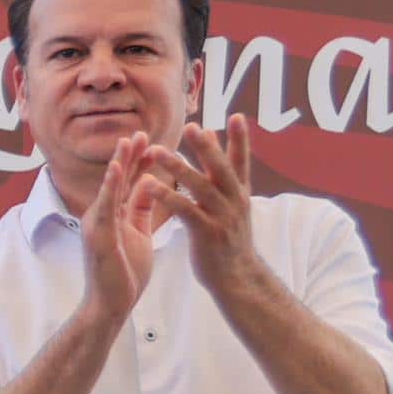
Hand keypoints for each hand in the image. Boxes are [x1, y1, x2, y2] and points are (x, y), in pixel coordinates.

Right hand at [77, 135, 166, 318]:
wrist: (112, 304)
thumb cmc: (125, 274)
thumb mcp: (139, 234)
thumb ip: (142, 210)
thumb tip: (151, 185)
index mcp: (114, 215)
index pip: (129, 182)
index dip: (139, 161)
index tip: (152, 140)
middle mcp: (102, 215)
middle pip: (118, 179)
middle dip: (130, 154)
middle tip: (141, 131)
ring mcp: (97, 223)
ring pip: (110, 187)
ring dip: (120, 162)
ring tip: (129, 141)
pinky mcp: (97, 234)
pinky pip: (105, 205)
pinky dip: (111, 185)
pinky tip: (118, 168)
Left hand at [147, 120, 265, 290]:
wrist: (237, 277)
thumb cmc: (229, 238)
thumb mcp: (232, 205)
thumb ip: (223, 175)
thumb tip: (214, 140)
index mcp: (240, 194)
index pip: (242, 161)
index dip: (240, 140)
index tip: (236, 116)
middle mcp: (235, 202)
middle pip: (221, 169)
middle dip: (206, 147)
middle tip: (191, 127)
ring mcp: (223, 217)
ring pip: (201, 187)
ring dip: (178, 167)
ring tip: (156, 151)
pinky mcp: (207, 234)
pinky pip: (185, 211)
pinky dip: (168, 197)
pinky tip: (151, 185)